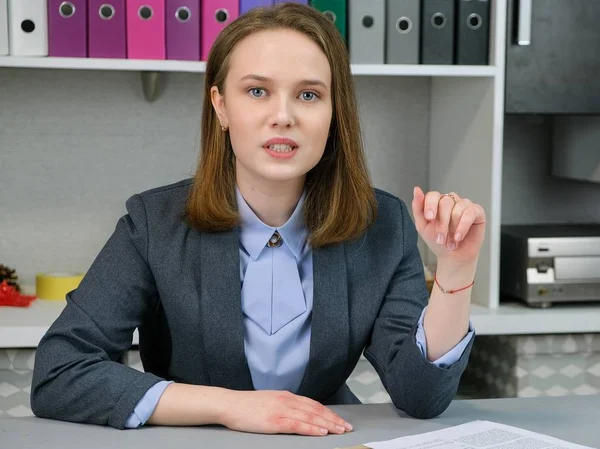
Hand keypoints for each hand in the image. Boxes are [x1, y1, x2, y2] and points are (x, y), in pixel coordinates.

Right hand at [219, 390, 352, 435]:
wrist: (230, 404)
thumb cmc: (246, 406)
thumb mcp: (270, 401)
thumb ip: (285, 405)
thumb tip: (298, 412)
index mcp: (286, 396)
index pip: (313, 404)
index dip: (328, 412)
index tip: (339, 420)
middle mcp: (287, 400)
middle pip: (316, 410)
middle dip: (333, 419)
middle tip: (346, 427)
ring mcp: (281, 410)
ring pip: (310, 417)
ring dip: (327, 424)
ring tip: (339, 431)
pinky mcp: (275, 421)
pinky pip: (298, 425)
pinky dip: (312, 429)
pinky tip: (321, 433)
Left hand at [411, 186, 485, 264]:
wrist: (453, 257)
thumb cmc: (438, 241)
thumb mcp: (423, 226)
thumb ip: (418, 208)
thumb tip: (416, 189)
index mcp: (437, 202)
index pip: (433, 195)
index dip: (430, 205)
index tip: (429, 218)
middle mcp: (451, 200)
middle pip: (445, 202)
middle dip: (442, 223)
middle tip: (440, 238)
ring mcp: (464, 204)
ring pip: (458, 208)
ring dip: (453, 228)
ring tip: (450, 241)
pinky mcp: (477, 212)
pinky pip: (470, 212)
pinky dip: (463, 226)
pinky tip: (458, 237)